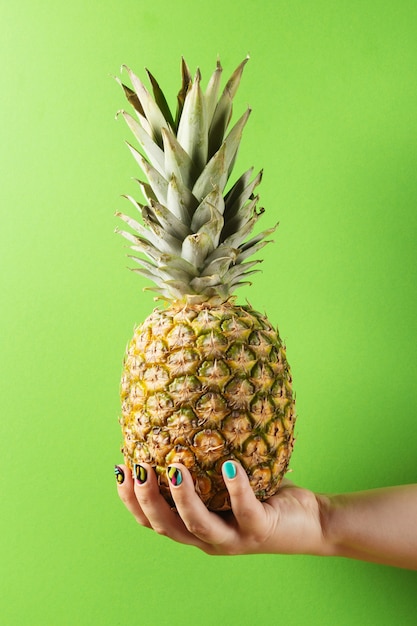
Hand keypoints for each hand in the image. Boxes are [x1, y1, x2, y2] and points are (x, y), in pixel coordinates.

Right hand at [114, 461, 328, 555]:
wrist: (311, 522)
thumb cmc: (265, 496)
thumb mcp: (226, 483)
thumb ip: (204, 466)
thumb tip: (180, 420)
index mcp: (195, 528)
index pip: (153, 521)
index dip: (131, 500)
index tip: (119, 468)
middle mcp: (209, 539)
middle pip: (165, 526)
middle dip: (146, 499)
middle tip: (136, 467)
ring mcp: (234, 539)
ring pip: (198, 524)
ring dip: (182, 497)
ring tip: (174, 467)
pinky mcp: (260, 531)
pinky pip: (244, 509)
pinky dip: (235, 488)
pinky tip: (229, 466)